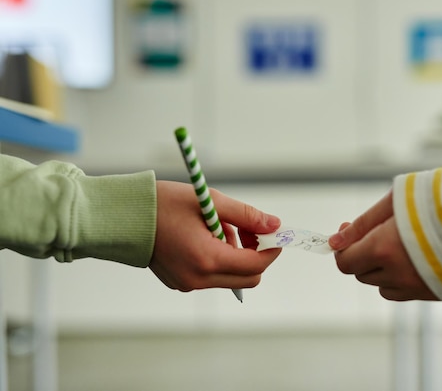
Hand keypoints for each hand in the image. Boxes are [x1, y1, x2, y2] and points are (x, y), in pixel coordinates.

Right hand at [149, 181, 281, 291]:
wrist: (122, 217)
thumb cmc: (163, 204)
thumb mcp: (210, 202)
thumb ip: (246, 215)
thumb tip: (275, 225)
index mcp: (207, 259)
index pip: (256, 265)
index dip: (271, 249)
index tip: (272, 231)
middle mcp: (198, 279)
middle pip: (248, 278)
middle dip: (256, 254)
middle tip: (248, 228)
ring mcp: (188, 284)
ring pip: (231, 278)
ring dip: (237, 254)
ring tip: (220, 226)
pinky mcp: (180, 282)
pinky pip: (213, 277)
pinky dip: (220, 259)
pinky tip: (206, 236)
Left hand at [329, 191, 437, 300]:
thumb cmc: (440, 202)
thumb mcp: (395, 202)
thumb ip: (362, 224)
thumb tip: (334, 241)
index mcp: (383, 249)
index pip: (345, 262)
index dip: (343, 249)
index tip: (348, 231)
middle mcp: (397, 274)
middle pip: (361, 274)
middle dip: (362, 255)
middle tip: (375, 232)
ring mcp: (416, 288)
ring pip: (382, 286)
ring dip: (381, 269)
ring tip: (400, 244)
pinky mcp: (434, 295)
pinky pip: (404, 293)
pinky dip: (400, 279)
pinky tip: (415, 257)